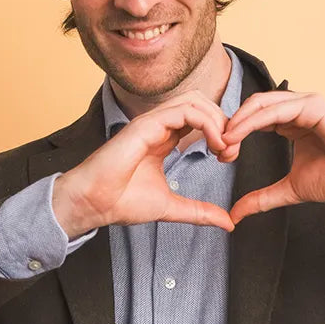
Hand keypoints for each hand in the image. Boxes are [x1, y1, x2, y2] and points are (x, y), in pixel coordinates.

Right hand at [54, 89, 235, 236]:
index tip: (228, 157)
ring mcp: (151, 123)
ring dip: (218, 120)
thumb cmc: (121, 202)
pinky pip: (185, 111)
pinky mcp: (146, 125)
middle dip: (224, 122)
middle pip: (201, 103)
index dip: (220, 133)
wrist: (94, 204)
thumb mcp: (171, 206)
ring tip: (224, 146)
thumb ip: (199, 211)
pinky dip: (207, 123)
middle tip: (230, 150)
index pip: (199, 120)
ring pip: (195, 101)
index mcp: (162, 140)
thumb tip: (228, 223)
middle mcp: (157, 127)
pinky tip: (214, 144)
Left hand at [220, 90, 324, 224]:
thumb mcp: (288, 190)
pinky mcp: (316, 108)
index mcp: (293, 122)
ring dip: (239, 121)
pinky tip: (236, 134)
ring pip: (263, 103)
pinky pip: (277, 109)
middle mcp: (300, 109)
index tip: (219, 152)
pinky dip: (253, 120)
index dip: (235, 131)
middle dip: (233, 124)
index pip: (255, 116)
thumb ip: (260, 199)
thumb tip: (234, 215)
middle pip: (255, 106)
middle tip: (216, 145)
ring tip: (223, 140)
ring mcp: (309, 105)